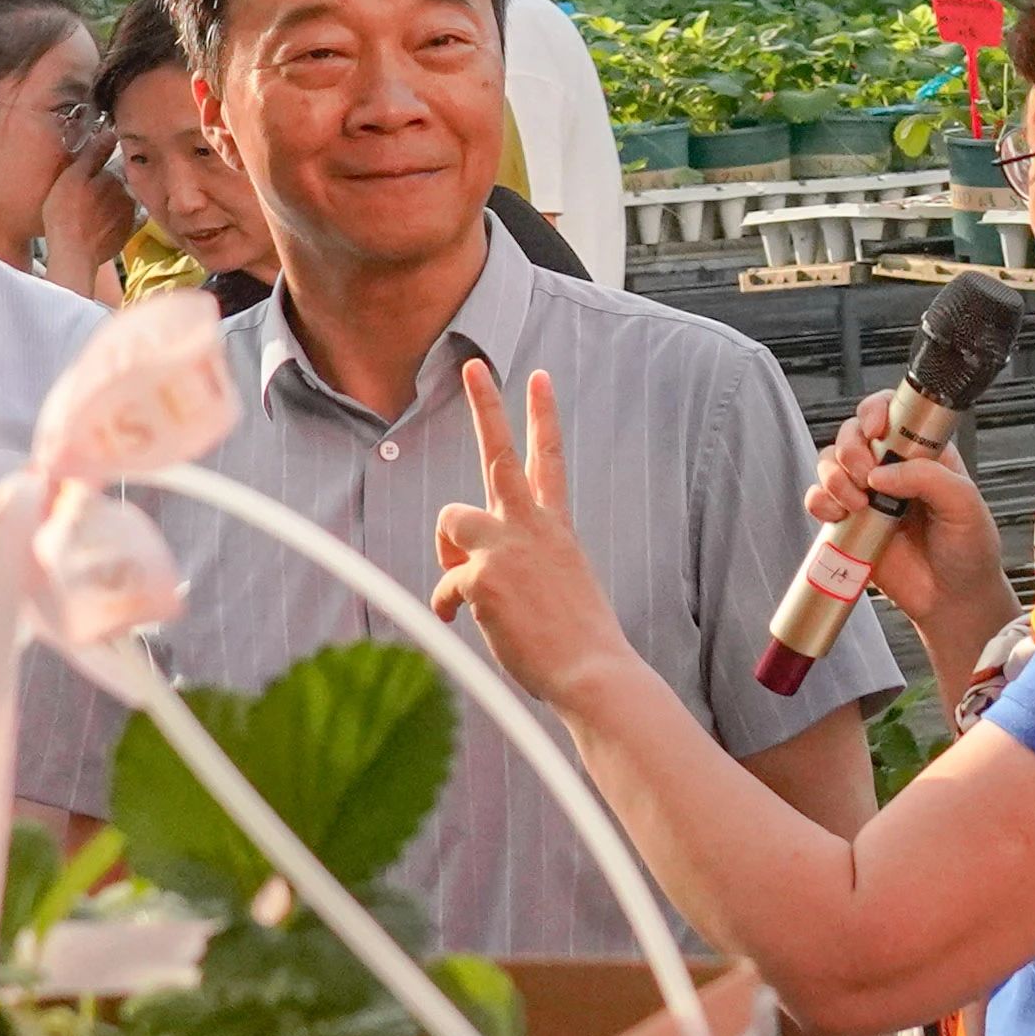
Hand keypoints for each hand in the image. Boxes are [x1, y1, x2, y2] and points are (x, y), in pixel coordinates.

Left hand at [426, 368, 624, 700]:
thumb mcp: (553, 589)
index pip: (549, 460)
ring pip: (452, 517)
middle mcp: (531, 526)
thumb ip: (516, 566)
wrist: (591, 671)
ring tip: (473, 586)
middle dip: (487, 404)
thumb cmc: (575, 641)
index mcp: (554, 527)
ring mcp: (505, 546)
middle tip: (473, 364)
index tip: (540, 377)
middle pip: (501, 452)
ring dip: (451, 550)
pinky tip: (464, 623)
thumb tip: (465, 574)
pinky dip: (448, 607)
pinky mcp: (481, 574)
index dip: (543, 416)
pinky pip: (443, 584)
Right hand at [803, 386, 995, 644]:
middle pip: (852, 432)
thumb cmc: (969, 550)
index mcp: (923, 453)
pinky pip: (818, 499)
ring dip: (834, 475)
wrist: (953, 600)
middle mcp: (891, 468)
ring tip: (858, 503)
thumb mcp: (964, 505)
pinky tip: (841, 515)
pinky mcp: (848, 523)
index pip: (891, 412)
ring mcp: (866, 494)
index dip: (875, 411)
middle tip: (866, 475)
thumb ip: (928, 478)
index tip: (875, 429)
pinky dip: (820, 501)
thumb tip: (881, 473)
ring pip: (829, 461)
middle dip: (851, 447)